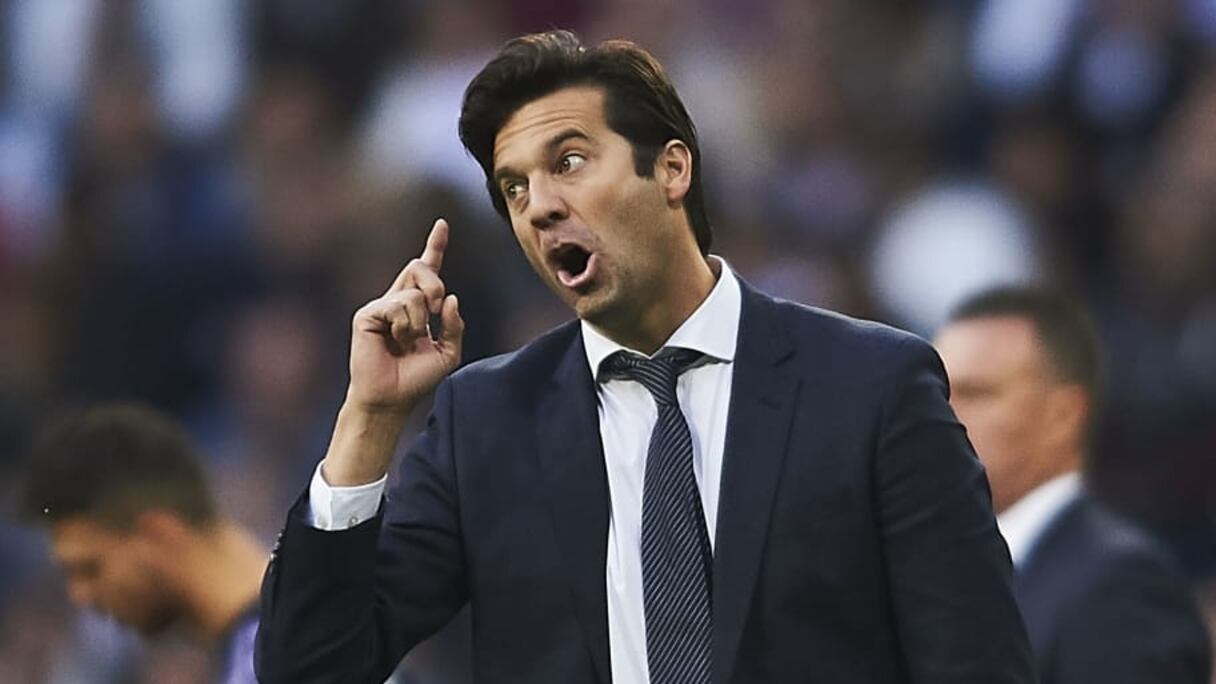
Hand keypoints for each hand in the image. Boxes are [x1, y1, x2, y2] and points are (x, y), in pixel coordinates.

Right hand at [323, 219, 464, 485]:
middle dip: (435, 284)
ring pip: (415, 293)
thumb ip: (454, 325)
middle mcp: (397, 301)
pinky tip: (396, 341)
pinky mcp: (367, 314)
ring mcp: (381, 306)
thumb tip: (450, 298)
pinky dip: (405, 325)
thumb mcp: (448, 353)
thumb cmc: (416, 379)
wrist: (392, 399)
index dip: (435, 246)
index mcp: (417, 307)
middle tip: (437, 310)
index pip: (427, 270)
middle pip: (421, 267)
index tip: (442, 224)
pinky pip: (398, 306)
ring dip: (420, 321)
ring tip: (407, 341)